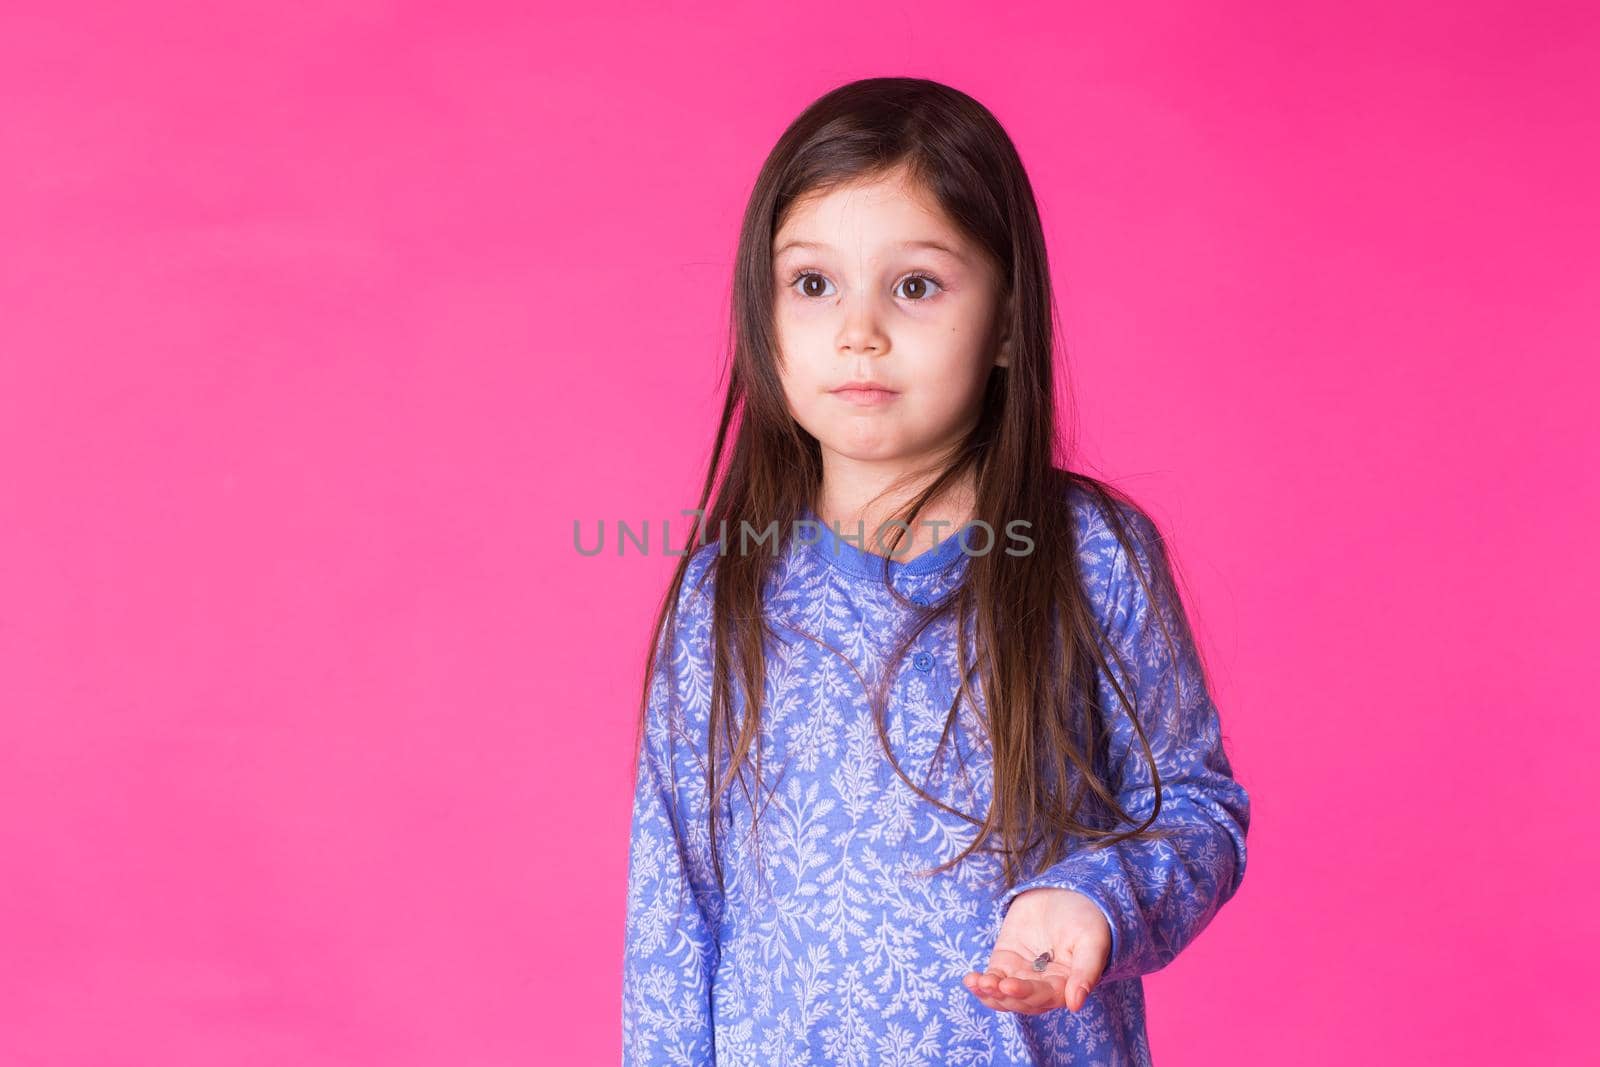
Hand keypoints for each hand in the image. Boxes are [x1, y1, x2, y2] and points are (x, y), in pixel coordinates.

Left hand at [962, 887, 1110, 1014]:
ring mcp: (1023, 975)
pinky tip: (971, 980)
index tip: (1009, 985)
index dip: (1027, 994)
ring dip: (990, 993)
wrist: (1067, 892)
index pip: (1046, 997)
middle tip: (991, 984)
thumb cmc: (1087, 918)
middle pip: (1022, 1000)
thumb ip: (1086, 972)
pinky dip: (981, 984)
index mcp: (1067, 986)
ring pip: (1004, 995)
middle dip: (1005, 994)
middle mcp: (1044, 985)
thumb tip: (1075, 1005)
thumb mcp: (1092, 941)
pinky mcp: (1005, 962)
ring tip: (977, 983)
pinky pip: (992, 979)